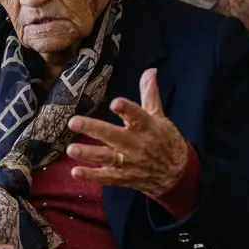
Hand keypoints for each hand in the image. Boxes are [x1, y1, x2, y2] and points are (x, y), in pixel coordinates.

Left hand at [66, 68, 188, 194]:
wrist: (178, 173)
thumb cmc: (165, 140)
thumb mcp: (159, 117)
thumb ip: (149, 94)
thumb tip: (150, 71)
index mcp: (147, 127)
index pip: (137, 115)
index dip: (127, 109)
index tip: (115, 103)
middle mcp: (136, 144)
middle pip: (113, 136)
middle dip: (93, 129)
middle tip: (73, 122)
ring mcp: (129, 162)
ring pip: (106, 157)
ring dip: (88, 153)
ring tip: (71, 149)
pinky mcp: (123, 177)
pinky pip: (106, 177)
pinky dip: (91, 176)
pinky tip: (75, 172)